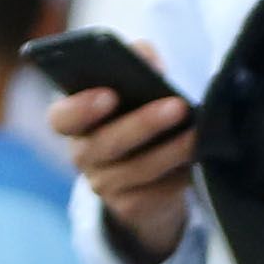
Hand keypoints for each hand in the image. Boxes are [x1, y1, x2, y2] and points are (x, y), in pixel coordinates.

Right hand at [46, 54, 198, 263]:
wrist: (148, 177)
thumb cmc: (137, 117)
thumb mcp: (135, 89)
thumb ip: (137, 63)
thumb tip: (148, 55)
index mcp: (75, 122)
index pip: (62, 117)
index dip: (81, 108)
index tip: (109, 94)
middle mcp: (83, 155)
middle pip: (105, 144)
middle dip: (143, 124)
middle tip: (177, 105)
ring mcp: (105, 185)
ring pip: (138, 169)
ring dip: (171, 150)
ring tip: (198, 133)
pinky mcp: (131, 207)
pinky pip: (158, 192)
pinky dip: (181, 174)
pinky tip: (201, 159)